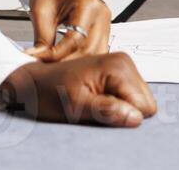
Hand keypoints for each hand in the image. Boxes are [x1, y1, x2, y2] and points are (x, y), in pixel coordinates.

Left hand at [0, 53, 156, 126]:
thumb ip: (106, 111)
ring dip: (116, 108)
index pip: (143, 106)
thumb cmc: (49, 91)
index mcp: (117, 65)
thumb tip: (135, 117)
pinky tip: (95, 98)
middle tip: (92, 105)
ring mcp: (121, 67)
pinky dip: (113, 104)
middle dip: (121, 110)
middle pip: (145, 103)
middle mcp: (123, 61)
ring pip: (139, 103)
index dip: (120, 114)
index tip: (95, 107)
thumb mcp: (74, 105)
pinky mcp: (117, 75)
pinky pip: (129, 99)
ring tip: (91, 101)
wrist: (34, 82)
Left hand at [24, 0, 110, 61]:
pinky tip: (67, 62)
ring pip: (95, 55)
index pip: (75, 39)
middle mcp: (102, 14)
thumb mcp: (40, 11)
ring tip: (56, 69)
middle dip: (67, 63)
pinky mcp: (104, 32)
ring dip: (76, 65)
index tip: (41, 61)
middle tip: (47, 70)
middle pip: (89, 50)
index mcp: (88, 4)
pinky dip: (82, 60)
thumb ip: (41, 38)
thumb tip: (38, 59)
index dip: (57, 54)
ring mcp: (106, 23)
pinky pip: (96, 52)